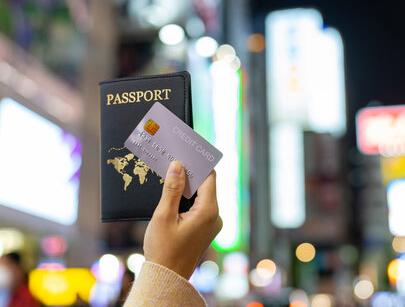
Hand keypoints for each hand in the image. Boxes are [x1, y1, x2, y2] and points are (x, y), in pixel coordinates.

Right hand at [143, 161, 221, 278]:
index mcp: (208, 211)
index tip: (186, 152)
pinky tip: (173, 194)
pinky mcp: (205, 230)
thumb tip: (178, 166)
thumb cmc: (163, 250)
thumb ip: (172, 189)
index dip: (197, 164)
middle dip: (190, 175)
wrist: (167, 278)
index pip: (209, 178)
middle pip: (206, 186)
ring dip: (188, 188)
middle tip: (175, 161)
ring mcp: (212, 224)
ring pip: (202, 197)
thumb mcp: (163, 216)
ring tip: (171, 175)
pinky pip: (200, 208)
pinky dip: (188, 200)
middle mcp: (215, 216)